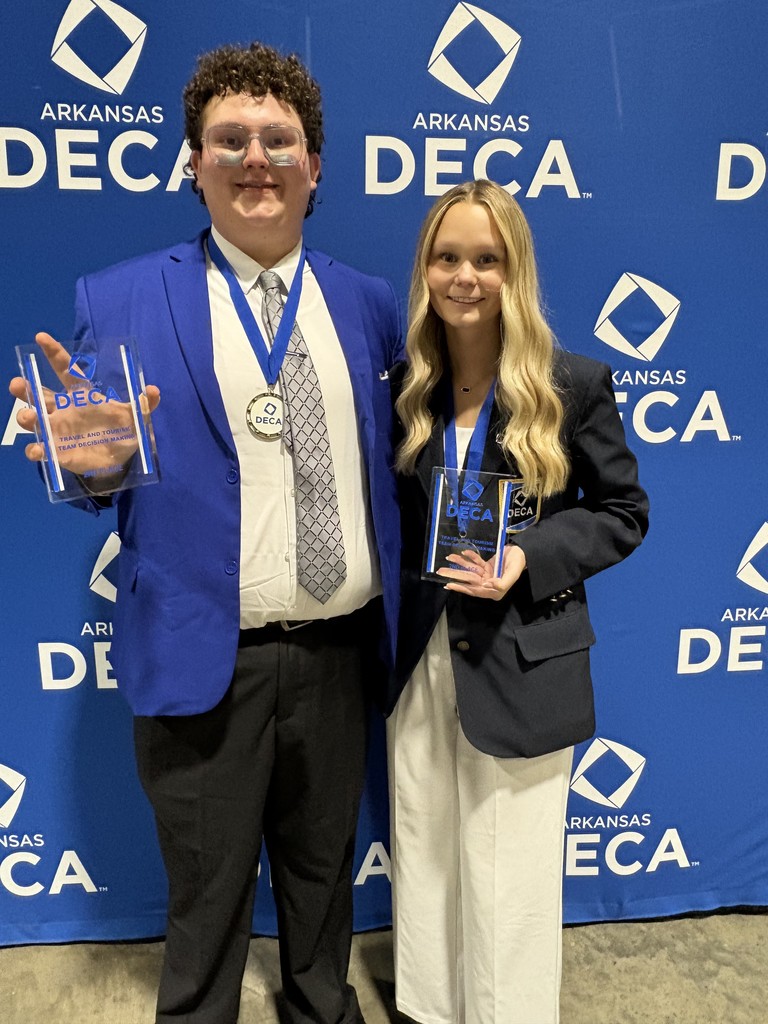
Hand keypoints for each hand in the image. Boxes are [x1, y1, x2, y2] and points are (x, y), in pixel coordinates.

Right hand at [9, 332, 159, 475]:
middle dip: (26, 389)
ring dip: (27, 417)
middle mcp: (64, 410)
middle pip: (41, 395)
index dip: (55, 354)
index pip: (66, 370)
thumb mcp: (137, 416)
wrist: (119, 458)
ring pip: (34, 420)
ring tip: (29, 416)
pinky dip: (36, 450)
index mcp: (82, 395)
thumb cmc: (123, 430)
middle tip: (16, 383)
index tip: (41, 338)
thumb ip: (145, 403)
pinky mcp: (57, 452)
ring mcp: (58, 430)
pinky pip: (41, 450)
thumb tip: (154, 390)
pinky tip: (38, 450)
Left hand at [437, 544, 526, 599]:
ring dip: (460, 563)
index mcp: (496, 591)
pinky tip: (463, 552)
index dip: (463, 588)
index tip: (451, 584)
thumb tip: (486, 586)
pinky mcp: (487, 567)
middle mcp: (490, 585)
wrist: (523, 552)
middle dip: (456, 576)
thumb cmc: (519, 563)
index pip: (476, 591)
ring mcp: (488, 575)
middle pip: (470, 581)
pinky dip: (471, 557)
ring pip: (471, 570)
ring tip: (449, 558)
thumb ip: (502, 583)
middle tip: (441, 572)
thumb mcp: (513, 573)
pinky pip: (476, 563)